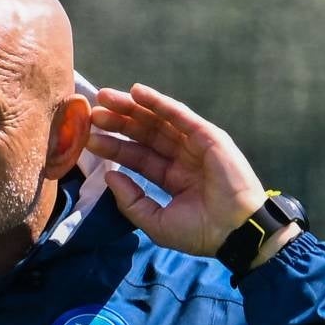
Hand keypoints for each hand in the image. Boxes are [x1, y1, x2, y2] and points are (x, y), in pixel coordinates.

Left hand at [87, 83, 267, 256]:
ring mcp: (196, 145)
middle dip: (118, 122)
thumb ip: (132, 201)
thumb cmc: (200, 232)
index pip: (138, 157)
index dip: (114, 147)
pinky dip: (158, 102)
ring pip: (158, 120)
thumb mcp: (157, 222)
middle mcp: (183, 158)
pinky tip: (136, 92)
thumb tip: (110, 177)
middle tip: (92, 113)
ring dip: (131, 107)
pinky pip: (179, 115)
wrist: (235, 232)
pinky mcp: (208, 136)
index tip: (90, 138)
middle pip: (144, 134)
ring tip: (104, 97)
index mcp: (173, 177)